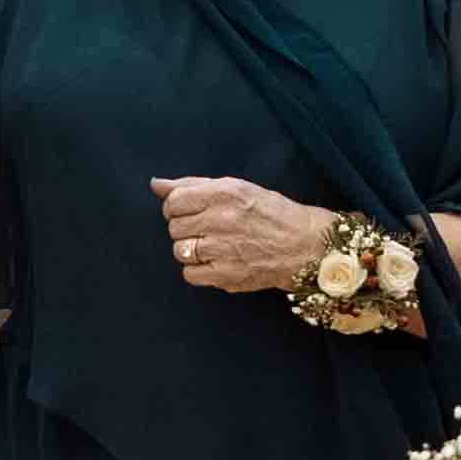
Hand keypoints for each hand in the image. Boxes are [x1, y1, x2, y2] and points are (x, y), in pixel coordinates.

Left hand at [153, 176, 334, 294]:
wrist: (304, 245)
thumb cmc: (270, 213)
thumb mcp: (236, 188)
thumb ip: (193, 185)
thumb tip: (156, 185)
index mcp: (223, 193)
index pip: (173, 201)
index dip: (176, 208)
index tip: (188, 212)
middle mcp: (220, 219)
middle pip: (174, 227)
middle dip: (186, 228)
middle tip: (207, 229)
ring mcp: (222, 249)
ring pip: (179, 250)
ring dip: (191, 249)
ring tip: (213, 246)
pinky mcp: (226, 275)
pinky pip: (189, 274)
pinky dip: (197, 270)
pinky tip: (215, 262)